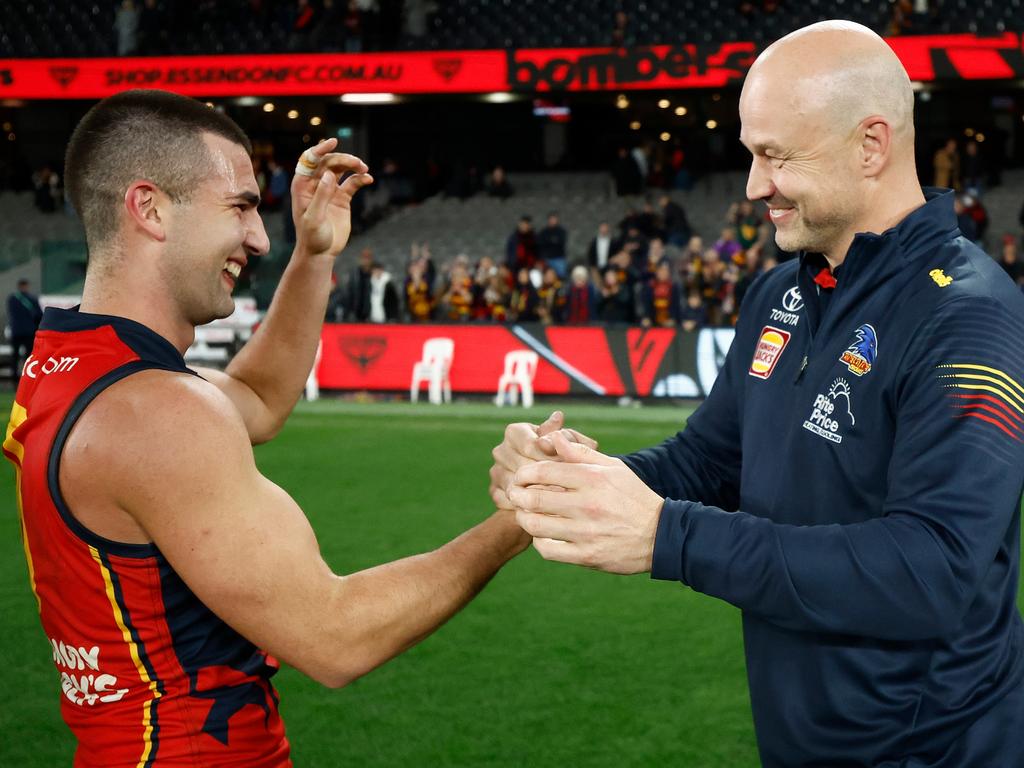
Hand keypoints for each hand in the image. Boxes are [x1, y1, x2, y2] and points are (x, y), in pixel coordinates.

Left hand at [291, 139, 372, 258]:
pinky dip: (361, 179)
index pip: (309, 160)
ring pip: (342, 169)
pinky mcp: (342, 198)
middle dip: (343, 159)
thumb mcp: (314, 218)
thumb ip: (321, 196)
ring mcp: (329, 190)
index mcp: (302, 185)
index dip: (320, 149)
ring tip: (364, 169)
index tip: (333, 142)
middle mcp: (315, 184)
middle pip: (329, 162)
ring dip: (353, 166)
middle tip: (358, 163)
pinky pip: (352, 183)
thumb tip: (330, 175)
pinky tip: (368, 179)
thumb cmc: (311, 237)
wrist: (321, 253)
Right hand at [488, 411, 596, 509]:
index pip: (530, 446)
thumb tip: (558, 417)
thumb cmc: (563, 457)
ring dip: (537, 494)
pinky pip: (507, 500)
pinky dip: (524, 506)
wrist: (548, 484)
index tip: (569, 468)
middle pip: (522, 467)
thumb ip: (565, 433)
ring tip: (558, 499)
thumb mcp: (570, 444)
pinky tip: (544, 508)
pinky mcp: (494, 491)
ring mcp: (494, 471)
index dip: (551, 458)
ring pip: (514, 486)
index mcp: (514, 432)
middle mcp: (500, 450)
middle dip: (547, 478)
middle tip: (568, 488)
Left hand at [509, 431, 662, 574]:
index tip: (520, 477)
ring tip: (524, 514)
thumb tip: (553, 437)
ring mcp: (586, 532)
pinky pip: (548, 550)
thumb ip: (579, 453)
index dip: (523, 474)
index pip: (542, 471)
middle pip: (534, 499)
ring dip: (524, 519)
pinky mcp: (587, 556)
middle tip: (513, 495)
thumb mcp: (613, 467)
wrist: (661, 534)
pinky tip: (542, 535)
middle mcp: (587, 505)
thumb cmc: (633, 496)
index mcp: (592, 479)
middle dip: (516, 495)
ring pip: (536, 526)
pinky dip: (539, 542)